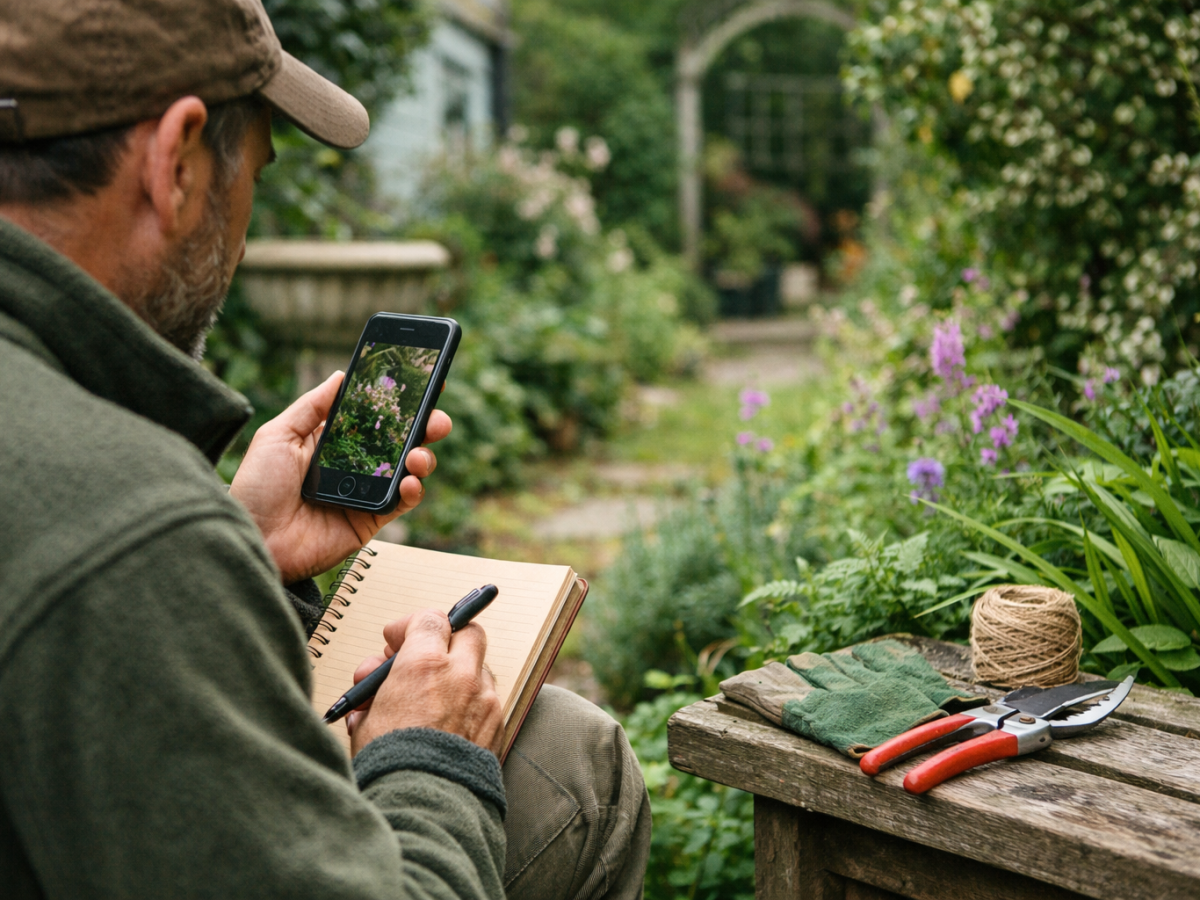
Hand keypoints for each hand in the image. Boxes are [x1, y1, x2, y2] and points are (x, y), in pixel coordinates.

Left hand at [229, 371, 452, 582]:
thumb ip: (312, 406)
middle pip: (400, 440)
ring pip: (408, 469)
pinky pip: (402, 502)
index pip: (373, 416)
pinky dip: (413, 490)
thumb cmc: (257, 488)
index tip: (423, 384)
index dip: (398, 402)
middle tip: (436, 419)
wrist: (255, 539)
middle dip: (425, 427)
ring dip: (423, 458)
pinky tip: (409, 481)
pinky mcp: (371, 518)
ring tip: (417, 455)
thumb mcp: (278, 435)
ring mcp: (366, 491)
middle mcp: (354, 463)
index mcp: (333, 439)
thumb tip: (341, 375)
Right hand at [345, 611, 503, 756]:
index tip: (394, 640)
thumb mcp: (365, 721)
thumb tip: (374, 685)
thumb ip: (374, 693)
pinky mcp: (499, 725)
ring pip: (479, 667)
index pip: (430, 619)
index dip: (410, 626)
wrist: (424, 808)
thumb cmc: (389, 765)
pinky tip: (450, 723)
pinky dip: (471, 702)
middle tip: (421, 657)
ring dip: (458, 673)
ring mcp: (486, 698)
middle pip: (467, 631)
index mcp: (424, 663)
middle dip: (445, 639)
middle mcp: (461, 674)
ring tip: (432, 697)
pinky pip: (488, 699)